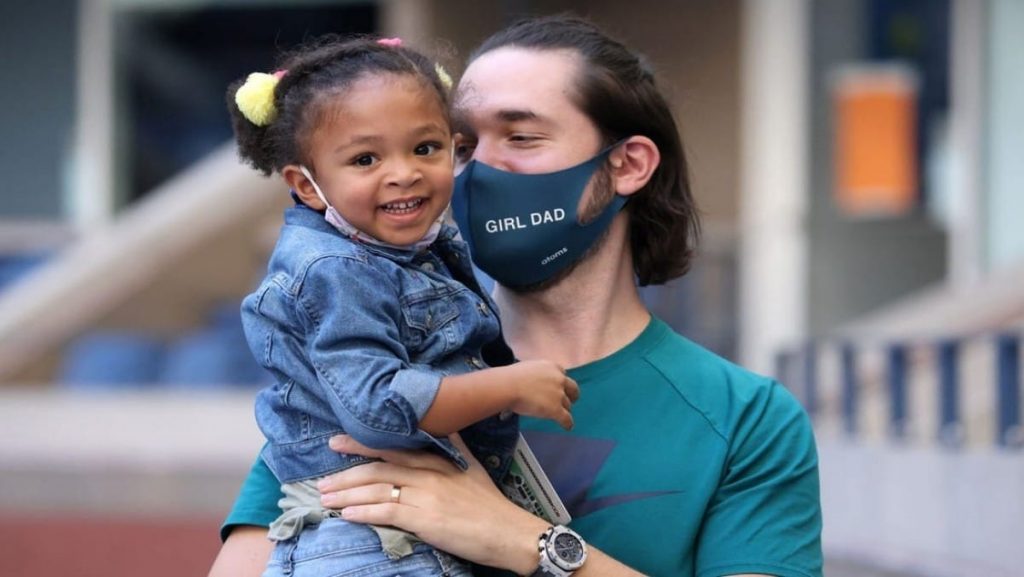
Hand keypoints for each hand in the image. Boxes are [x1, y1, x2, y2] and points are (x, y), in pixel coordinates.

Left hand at [319, 434, 549, 574]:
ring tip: (326, 498)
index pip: (394, 447)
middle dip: (346, 472)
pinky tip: (347, 515)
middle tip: (321, 479)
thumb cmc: (491, 504)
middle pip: (379, 467)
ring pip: (378, 489)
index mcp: (439, 459)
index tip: (337, 442)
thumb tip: (447, 427)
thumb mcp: (473, 467)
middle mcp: (430, 472)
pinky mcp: (426, 519)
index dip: (362, 444)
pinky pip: (387, 512)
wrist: (510, 532)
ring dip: (347, 494)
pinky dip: (364, 513)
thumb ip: (455, 447)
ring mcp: (427, 495)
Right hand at [506, 360, 579, 429]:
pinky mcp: (556, 409)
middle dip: (572, 395)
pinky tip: (567, 427)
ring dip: (564, 409)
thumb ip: (538, 374)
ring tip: (561, 416)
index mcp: (552, 367)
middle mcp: (559, 379)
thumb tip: (534, 382)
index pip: (562, 374)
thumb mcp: (529, 368)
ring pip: (567, 405)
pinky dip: (567, 423)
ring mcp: (559, 395)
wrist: (509, 386)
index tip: (559, 387)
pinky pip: (566, 419)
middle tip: (570, 400)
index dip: (561, 382)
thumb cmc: (512, 377)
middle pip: (572, 388)